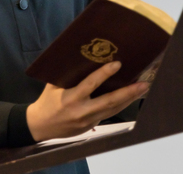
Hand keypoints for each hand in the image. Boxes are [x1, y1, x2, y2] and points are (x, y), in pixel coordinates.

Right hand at [26, 61, 148, 141]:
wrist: (39, 126)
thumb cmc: (47, 101)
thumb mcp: (53, 85)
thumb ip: (68, 74)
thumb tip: (83, 55)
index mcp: (70, 98)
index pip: (90, 84)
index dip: (104, 74)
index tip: (118, 64)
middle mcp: (81, 111)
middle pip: (109, 101)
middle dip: (128, 93)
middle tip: (143, 83)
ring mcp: (87, 121)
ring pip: (113, 110)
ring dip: (129, 99)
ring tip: (142, 89)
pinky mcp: (91, 126)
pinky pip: (108, 114)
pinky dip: (120, 106)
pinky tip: (129, 98)